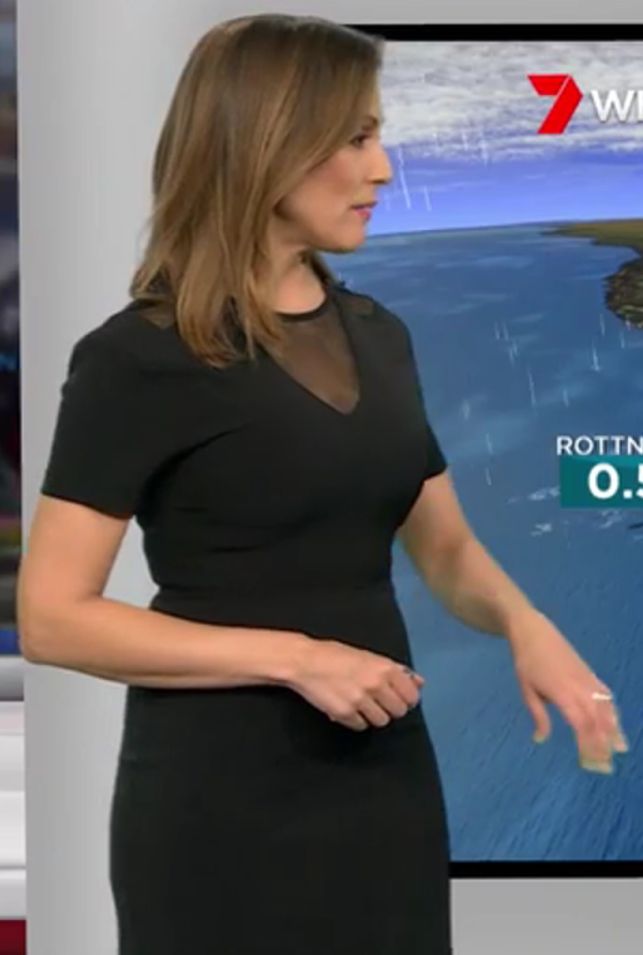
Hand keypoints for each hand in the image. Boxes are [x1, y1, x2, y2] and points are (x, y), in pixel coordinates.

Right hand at [287, 637, 424, 731]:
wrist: (305, 662)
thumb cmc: (336, 655)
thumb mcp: (369, 657)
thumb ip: (395, 670)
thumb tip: (419, 682)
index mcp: (384, 668)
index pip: (412, 696)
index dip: (407, 699)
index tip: (399, 699)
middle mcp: (375, 684)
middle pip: (398, 711)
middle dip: (390, 708)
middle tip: (378, 701)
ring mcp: (360, 700)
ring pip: (381, 721)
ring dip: (373, 715)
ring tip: (361, 703)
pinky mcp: (345, 714)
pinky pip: (361, 726)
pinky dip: (356, 720)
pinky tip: (348, 708)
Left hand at [507, 610, 628, 773]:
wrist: (534, 631)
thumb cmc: (526, 661)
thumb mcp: (527, 689)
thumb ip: (538, 715)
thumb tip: (540, 739)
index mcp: (562, 692)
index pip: (580, 723)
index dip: (587, 743)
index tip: (589, 762)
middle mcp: (579, 687)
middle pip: (597, 719)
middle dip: (603, 743)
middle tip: (606, 765)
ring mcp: (587, 679)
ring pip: (606, 707)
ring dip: (613, 728)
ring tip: (620, 748)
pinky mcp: (590, 673)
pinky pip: (606, 695)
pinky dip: (612, 710)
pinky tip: (615, 722)